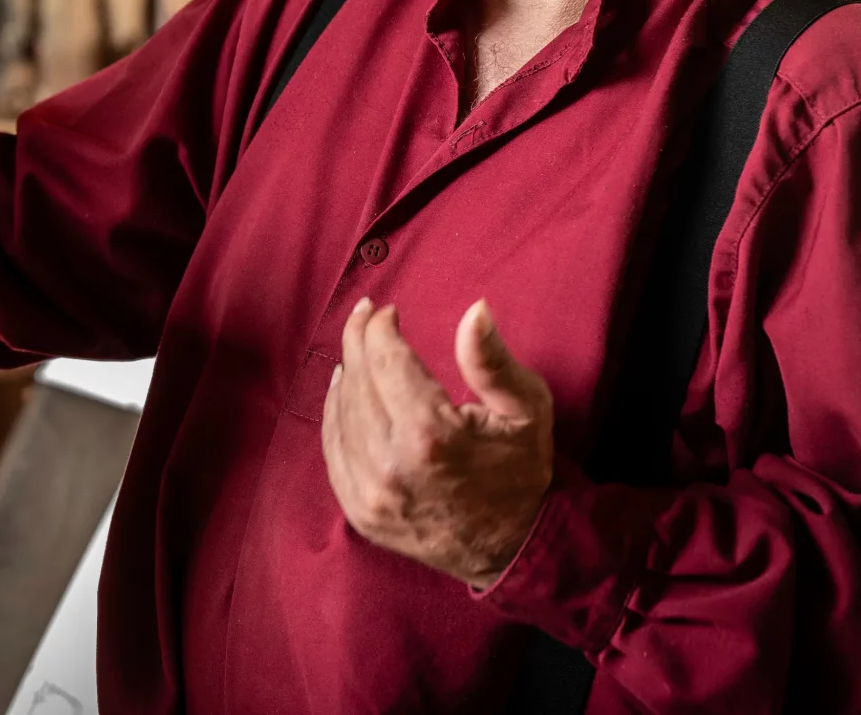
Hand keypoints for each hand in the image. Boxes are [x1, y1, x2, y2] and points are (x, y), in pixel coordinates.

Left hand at [321, 297, 556, 588]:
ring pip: (341, 413)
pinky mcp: (359, 511)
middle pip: (358, 381)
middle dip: (358, 341)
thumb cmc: (522, 473)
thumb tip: (474, 309)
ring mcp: (370, 492)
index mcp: (430, 433)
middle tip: (366, 316)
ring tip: (356, 349)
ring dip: (346, 373)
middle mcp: (390, 463)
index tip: (386, 310)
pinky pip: (332, 450)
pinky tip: (344, 390)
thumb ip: (493, 360)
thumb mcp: (527, 410)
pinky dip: (335, 413)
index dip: (379, 327)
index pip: (385, 360)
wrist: (512, 550)